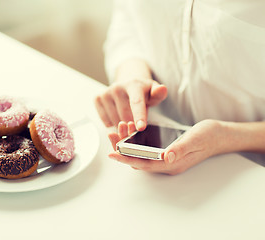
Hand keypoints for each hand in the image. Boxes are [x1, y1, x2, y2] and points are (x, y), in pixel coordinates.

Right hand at [94, 78, 166, 130]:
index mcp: (133, 85)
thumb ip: (159, 93)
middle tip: (137, 124)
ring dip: (122, 125)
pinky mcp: (97, 98)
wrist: (127, 84)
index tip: (140, 127)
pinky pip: (105, 121)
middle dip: (132, 125)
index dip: (139, 116)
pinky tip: (118, 116)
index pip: (136, 103)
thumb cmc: (142, 92)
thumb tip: (162, 89)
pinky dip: (112, 123)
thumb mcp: (154, 92)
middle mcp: (118, 87)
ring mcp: (106, 92)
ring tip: (128, 118)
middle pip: (125, 116)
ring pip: (115, 121)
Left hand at [108, 120, 224, 174]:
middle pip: (138, 160)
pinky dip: (136, 141)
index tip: (112, 153)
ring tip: (118, 128)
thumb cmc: (209, 136)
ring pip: (140, 154)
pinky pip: (146, 149)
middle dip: (122, 149)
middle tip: (111, 134)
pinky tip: (131, 130)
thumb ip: (181, 148)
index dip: (127, 159)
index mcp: (172, 164)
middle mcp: (166, 164)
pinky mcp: (166, 151)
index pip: (144, 164)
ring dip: (128, 144)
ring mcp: (166, 158)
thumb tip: (166, 156)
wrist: (220, 135)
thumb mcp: (195, 139)